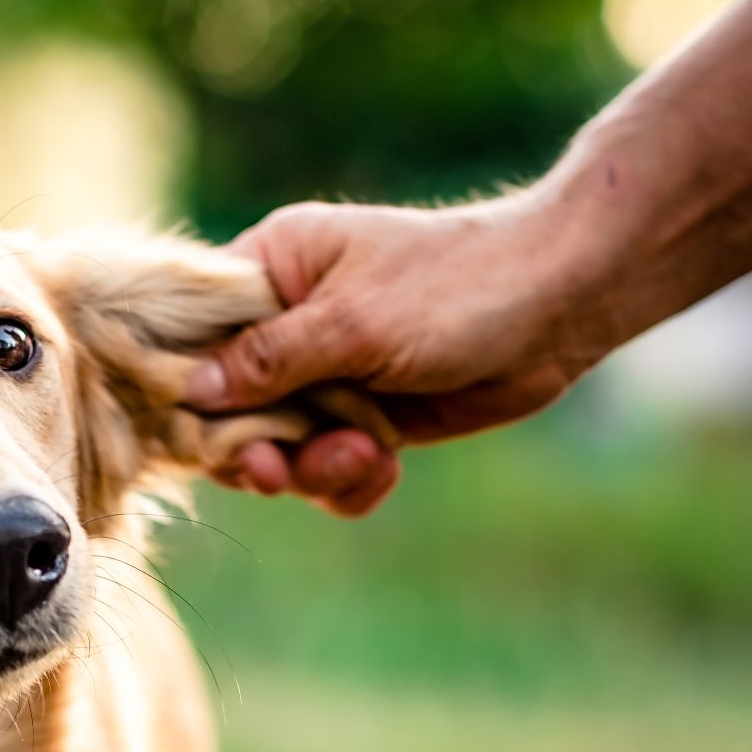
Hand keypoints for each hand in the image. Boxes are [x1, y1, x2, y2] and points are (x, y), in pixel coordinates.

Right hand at [190, 193, 599, 516]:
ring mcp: (323, 373)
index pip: (192, 336)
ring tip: (364, 458)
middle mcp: (285, 322)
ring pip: (276, 448)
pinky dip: (349, 481)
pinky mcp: (362, 416)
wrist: (566, 305)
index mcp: (268, 270)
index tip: (205, 436)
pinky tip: (386, 467)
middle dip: (254, 448)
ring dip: (313, 468)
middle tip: (276, 471)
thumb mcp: (354, 323)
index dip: (187, 392)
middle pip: (225, 407)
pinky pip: (325, 469)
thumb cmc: (459, 287)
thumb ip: (266, 361)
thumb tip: (185, 392)